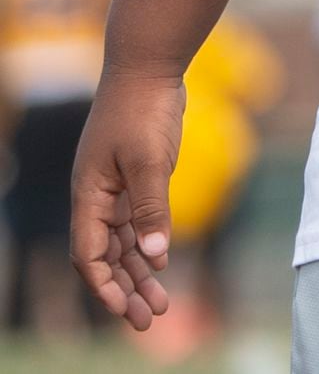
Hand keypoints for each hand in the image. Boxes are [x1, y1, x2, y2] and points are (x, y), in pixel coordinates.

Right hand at [69, 67, 185, 331]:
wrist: (149, 67)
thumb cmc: (143, 111)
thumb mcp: (148, 160)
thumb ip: (151, 207)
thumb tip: (156, 255)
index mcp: (88, 196)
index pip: (89, 254)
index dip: (105, 285)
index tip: (125, 310)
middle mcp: (96, 197)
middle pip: (106, 255)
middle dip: (124, 288)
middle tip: (148, 319)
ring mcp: (114, 187)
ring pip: (122, 242)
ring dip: (138, 271)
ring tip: (160, 302)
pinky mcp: (134, 176)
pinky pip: (135, 221)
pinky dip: (146, 243)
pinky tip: (162, 261)